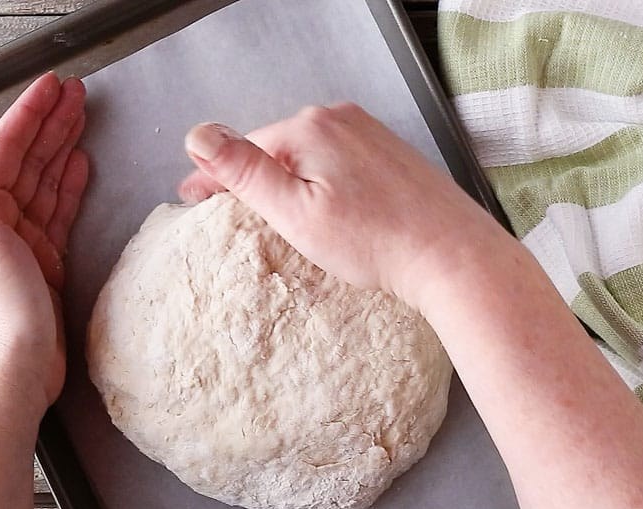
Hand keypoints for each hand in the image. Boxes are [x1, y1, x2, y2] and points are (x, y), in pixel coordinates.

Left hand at [0, 73, 87, 412]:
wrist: (16, 375)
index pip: (7, 150)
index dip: (29, 116)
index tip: (53, 86)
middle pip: (27, 162)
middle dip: (50, 125)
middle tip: (78, 93)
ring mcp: (20, 244)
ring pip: (44, 184)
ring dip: (62, 150)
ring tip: (83, 120)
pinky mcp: (44, 265)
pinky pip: (57, 214)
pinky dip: (68, 189)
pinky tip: (80, 169)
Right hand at [179, 104, 501, 304]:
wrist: (451, 255)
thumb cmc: (375, 240)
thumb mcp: (294, 211)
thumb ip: (245, 171)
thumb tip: (199, 135)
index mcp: (309, 128)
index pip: (244, 148)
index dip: (213, 176)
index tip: (191, 197)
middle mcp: (340, 119)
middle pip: (276, 148)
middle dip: (252, 177)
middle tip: (227, 210)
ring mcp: (370, 134)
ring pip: (309, 156)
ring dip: (288, 180)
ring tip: (273, 215)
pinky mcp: (390, 154)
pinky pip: (339, 163)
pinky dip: (321, 183)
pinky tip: (325, 210)